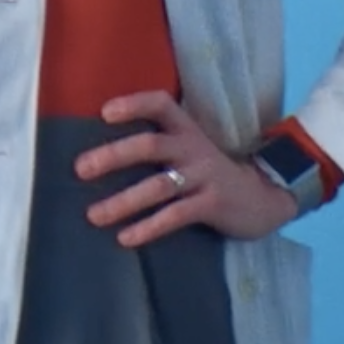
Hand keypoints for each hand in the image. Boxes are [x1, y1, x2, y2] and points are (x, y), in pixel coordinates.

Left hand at [78, 91, 302, 247]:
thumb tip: (100, 156)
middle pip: (151, 145)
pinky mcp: (212, 204)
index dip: (134, 104)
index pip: (161, 104)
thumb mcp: (190, 151)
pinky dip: (148, 227)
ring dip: (123, 201)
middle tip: (80, 169)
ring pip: (158, 186)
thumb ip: (158, 147)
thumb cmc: (210, 174)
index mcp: (186, 130)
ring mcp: (204, 177)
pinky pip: (176, 216)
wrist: (263, 199)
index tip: (104, 113)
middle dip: (114, 156)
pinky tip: (125, 238)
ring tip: (93, 215)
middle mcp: (194, 148)